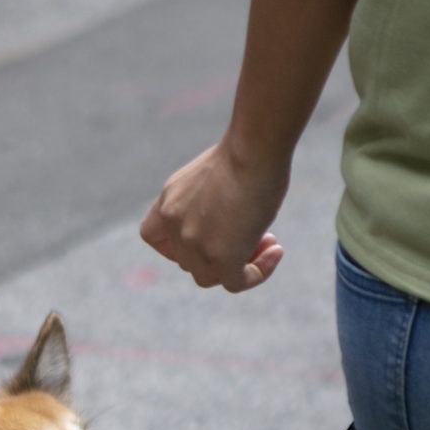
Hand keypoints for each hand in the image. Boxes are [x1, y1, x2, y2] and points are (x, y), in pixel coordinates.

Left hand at [140, 137, 290, 292]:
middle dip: (221, 251)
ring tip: (269, 241)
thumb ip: (205, 204)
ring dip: (240, 263)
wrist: (253, 147)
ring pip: (211, 276)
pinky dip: (257, 273)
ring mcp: (195, 245)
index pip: (154, 237)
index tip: (206, 237)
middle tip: (255, 233)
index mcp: (168, 203)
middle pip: (190, 260)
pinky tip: (276, 252)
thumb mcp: (209, 177)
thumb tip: (225, 225)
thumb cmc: (242, 151)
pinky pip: (236, 282)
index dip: (176, 245)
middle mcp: (175, 226)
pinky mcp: (222, 258)